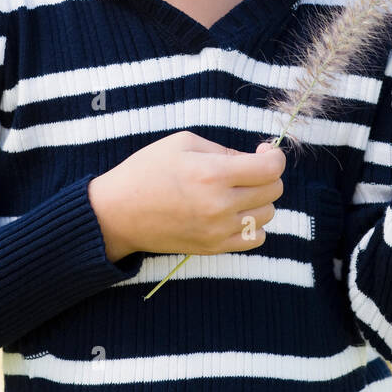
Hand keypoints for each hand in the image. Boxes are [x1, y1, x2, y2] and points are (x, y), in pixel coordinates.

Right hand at [89, 131, 286, 261]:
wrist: (117, 213)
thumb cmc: (146, 170)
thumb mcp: (183, 143)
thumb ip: (223, 150)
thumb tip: (253, 159)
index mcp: (213, 173)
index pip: (270, 168)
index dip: (274, 156)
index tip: (263, 151)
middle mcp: (220, 205)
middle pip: (273, 190)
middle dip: (266, 175)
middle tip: (248, 169)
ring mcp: (218, 230)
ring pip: (267, 215)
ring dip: (260, 200)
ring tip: (238, 191)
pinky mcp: (213, 247)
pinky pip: (255, 239)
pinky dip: (253, 225)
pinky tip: (236, 213)